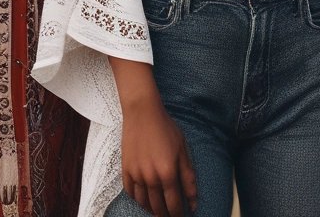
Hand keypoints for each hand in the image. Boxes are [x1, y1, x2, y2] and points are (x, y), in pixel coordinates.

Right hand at [120, 97, 197, 215]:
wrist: (142, 113)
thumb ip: (188, 176)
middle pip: (158, 207)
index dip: (180, 214)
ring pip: (144, 203)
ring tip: (159, 212)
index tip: (184, 216)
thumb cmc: (166, 128)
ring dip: (152, 210)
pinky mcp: (125, 170)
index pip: (174, 204)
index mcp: (168, 173)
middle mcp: (151, 178)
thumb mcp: (182, 149)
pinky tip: (144, 200)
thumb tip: (194, 200)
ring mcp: (136, 175)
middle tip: (171, 216)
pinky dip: (138, 200)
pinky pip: (131, 193)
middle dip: (166, 215)